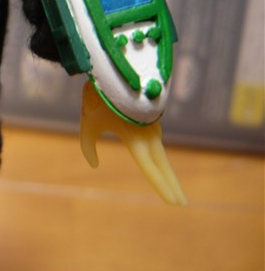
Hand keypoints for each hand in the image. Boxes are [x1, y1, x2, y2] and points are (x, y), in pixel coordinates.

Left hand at [79, 81, 186, 205]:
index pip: (150, 167)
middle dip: (172, 185)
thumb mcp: (87, 122)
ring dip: (166, 172)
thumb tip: (94, 165)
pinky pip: (154, 141)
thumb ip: (88, 146)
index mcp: (135, 137)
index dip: (162, 186)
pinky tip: (159, 165)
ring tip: (174, 192)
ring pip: (160, 154)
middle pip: (162, 164)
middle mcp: (148, 133)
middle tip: (183, 204)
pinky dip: (158, 157)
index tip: (174, 203)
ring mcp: (153, 124)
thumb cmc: (98, 95)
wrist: (111, 66)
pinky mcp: (152, 117)